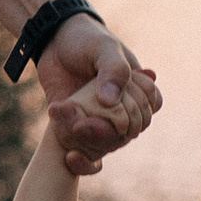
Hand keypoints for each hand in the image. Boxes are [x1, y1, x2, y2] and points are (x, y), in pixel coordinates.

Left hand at [38, 20, 160, 177]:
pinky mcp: (76, 129)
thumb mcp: (103, 47)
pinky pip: (84, 153)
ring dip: (85, 137)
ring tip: (64, 115)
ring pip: (104, 146)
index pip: (147, 114)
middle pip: (125, 135)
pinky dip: (80, 161)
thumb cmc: (87, 40)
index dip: (136, 116)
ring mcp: (99, 121)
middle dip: (104, 132)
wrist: (53, 40)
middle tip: (80, 121)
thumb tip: (111, 102)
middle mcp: (121, 110)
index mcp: (137, 91)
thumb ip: (113, 70)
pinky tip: (71, 157)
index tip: (112, 102)